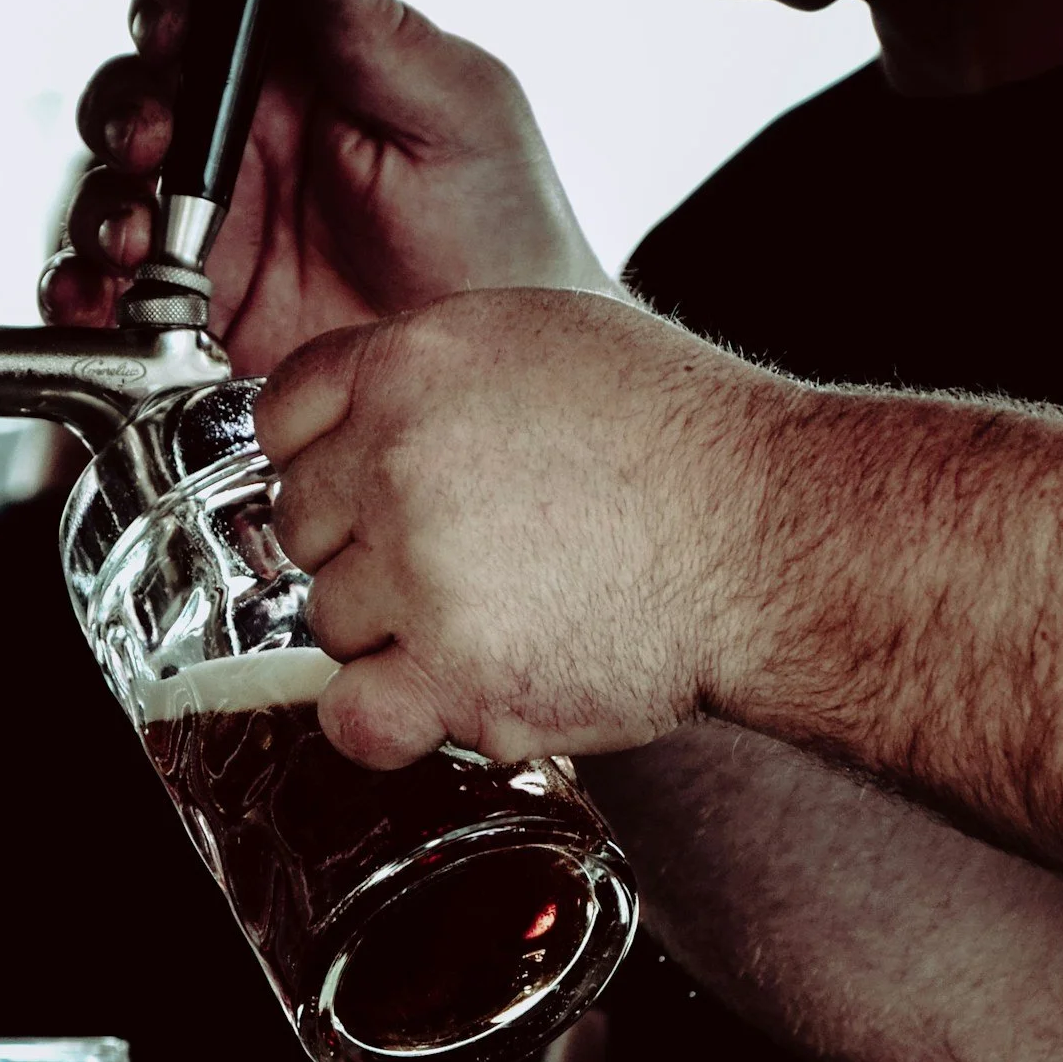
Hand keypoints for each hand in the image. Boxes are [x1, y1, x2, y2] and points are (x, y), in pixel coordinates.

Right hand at [42, 0, 615, 374]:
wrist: (495, 380)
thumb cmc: (506, 236)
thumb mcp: (456, 114)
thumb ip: (375, 30)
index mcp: (304, 71)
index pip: (211, 6)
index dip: (172, 5)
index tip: (171, 32)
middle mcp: (246, 141)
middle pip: (139, 92)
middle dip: (125, 110)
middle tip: (152, 144)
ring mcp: (215, 226)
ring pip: (111, 188)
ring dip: (100, 203)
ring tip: (132, 240)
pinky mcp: (194, 310)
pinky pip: (110, 292)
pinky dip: (81, 293)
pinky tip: (97, 301)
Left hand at [254, 288, 788, 769]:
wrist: (778, 540)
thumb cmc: (691, 447)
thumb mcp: (549, 343)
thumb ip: (437, 375)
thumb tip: (366, 418)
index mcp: (415, 361)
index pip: (284, 417)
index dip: (325, 461)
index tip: (362, 491)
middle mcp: (400, 457)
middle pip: (298, 524)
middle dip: (362, 546)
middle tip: (461, 557)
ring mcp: (421, 568)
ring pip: (328, 620)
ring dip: (391, 632)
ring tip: (498, 613)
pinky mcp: (455, 671)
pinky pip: (351, 716)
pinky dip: (387, 718)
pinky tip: (446, 692)